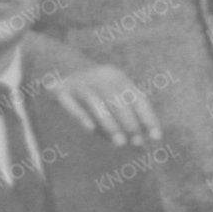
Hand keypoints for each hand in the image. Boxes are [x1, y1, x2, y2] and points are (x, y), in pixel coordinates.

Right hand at [39, 60, 162, 148]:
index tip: (156, 137)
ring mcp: (79, 82)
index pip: (137, 98)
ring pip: (96, 102)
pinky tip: (90, 129)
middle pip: (118, 99)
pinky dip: (81, 115)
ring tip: (120, 142)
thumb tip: (141, 145)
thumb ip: (125, 119)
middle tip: (137, 142)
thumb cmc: (92, 91)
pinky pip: (71, 104)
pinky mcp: (60, 90)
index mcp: (117, 77)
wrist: (56, 66)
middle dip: (130, 122)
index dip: (148, 117)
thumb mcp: (111, 98)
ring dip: (110, 123)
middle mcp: (99, 77)